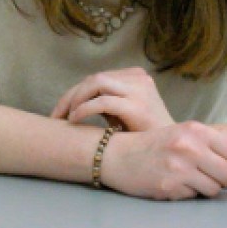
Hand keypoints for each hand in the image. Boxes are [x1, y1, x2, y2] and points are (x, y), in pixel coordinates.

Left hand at [51, 67, 174, 133]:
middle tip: (56, 115)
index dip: (75, 92)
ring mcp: (139, 89)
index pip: (97, 78)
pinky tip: (75, 120)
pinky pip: (102, 101)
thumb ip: (105, 102)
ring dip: (75, 99)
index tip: (61, 111)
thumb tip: (73, 103)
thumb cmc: (144, 135)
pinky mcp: (138, 105)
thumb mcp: (124, 112)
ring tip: (65, 117)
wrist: (170, 150)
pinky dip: (84, 109)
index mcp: (135, 77)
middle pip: (93, 78)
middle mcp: (138, 78)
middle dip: (71, 96)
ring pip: (95, 83)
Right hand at [97, 121, 226, 199]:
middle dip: (225, 181)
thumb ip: (211, 147)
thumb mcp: (183, 136)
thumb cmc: (153, 146)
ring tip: (186, 179)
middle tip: (211, 178)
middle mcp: (190, 146)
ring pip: (214, 189)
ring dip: (205, 189)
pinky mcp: (169, 185)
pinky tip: (172, 183)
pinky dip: (187, 194)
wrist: (117, 155)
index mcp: (196, 131)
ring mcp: (179, 167)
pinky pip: (193, 197)